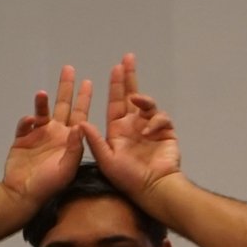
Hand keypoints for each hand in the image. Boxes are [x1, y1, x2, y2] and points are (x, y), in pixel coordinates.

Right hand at [3, 64, 92, 206]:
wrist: (23, 195)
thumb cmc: (49, 185)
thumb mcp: (68, 169)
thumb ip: (74, 148)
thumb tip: (79, 126)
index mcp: (70, 139)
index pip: (80, 114)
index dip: (84, 98)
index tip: (87, 81)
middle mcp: (55, 133)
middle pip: (62, 105)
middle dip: (66, 88)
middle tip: (68, 69)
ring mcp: (38, 135)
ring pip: (42, 112)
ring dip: (42, 102)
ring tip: (42, 94)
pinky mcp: (21, 140)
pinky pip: (24, 126)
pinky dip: (26, 121)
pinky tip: (30, 121)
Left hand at [85, 53, 181, 203]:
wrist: (152, 188)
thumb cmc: (127, 178)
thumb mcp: (106, 160)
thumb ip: (94, 141)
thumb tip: (80, 123)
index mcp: (118, 130)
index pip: (116, 102)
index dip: (116, 85)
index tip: (115, 68)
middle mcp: (134, 126)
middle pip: (132, 96)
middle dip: (130, 77)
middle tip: (128, 58)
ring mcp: (150, 127)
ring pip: (148, 105)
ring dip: (143, 99)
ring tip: (137, 100)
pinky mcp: (166, 132)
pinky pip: (161, 118)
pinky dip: (155, 121)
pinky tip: (149, 131)